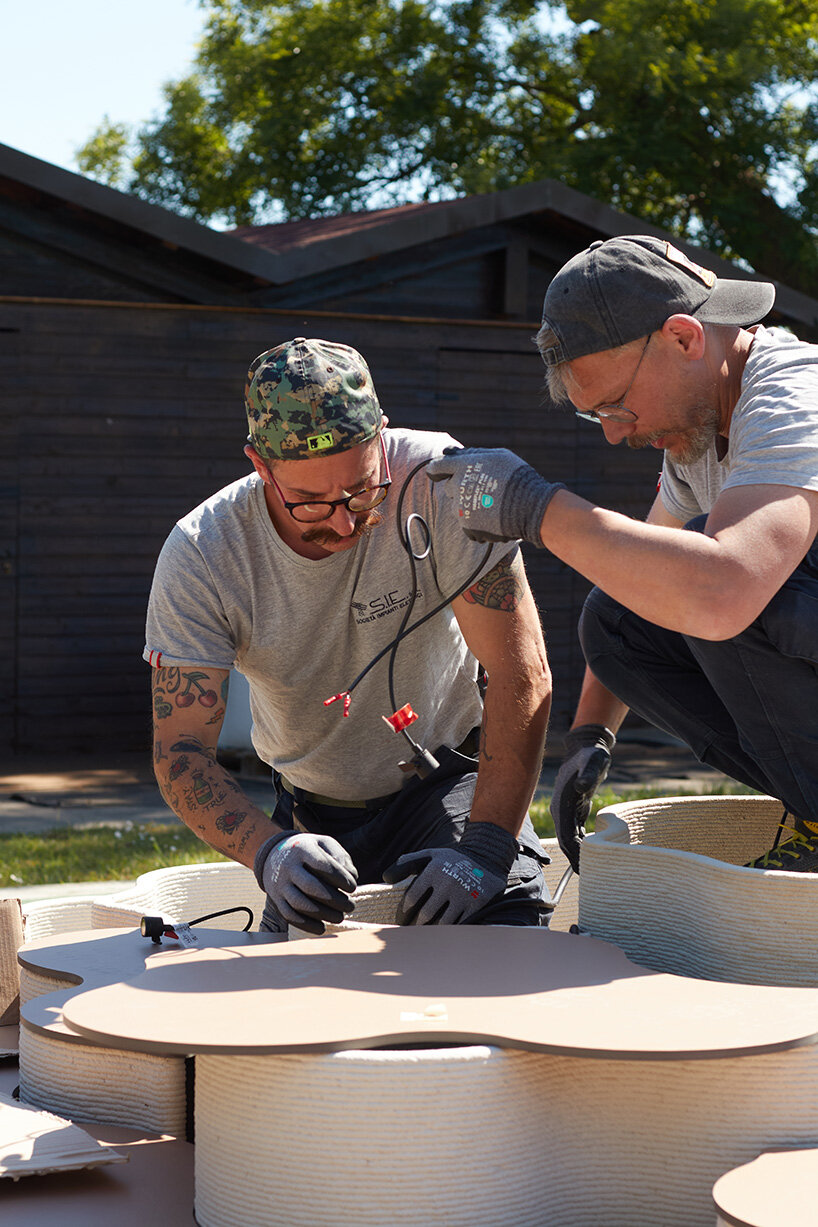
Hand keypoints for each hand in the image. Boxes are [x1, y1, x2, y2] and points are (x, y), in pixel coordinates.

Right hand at [254, 831, 357, 934]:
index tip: (353, 887)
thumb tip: (352, 876)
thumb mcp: (324, 844)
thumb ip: (341, 857)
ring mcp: (279, 884)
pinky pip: (289, 915)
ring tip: (339, 917)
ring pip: (299, 903)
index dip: (340, 878)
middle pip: (311, 886)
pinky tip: (322, 927)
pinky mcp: (276, 899)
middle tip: (350, 906)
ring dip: (323, 914)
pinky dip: (306, 925)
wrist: (274, 856)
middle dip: (335, 900)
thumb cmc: (308, 851)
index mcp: (302, 849)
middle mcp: (288, 866)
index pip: (322, 865)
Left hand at [383, 821, 517, 924]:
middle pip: (425, 914)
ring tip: (425, 939)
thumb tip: (386, 877)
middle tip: (411, 935)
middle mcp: (446, 883)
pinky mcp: (477, 904)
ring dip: (432, 932)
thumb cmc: (452, 859)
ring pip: (442, 923)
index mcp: (432, 871)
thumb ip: (407, 863)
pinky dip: (451, 931)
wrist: (486, 855)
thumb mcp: (430, 855)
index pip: (411, 899)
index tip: (401, 922)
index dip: (403, 914)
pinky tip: (444, 935)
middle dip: (415, 927)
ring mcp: (462, 894)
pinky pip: (460, 924)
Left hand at [426, 447, 564, 545]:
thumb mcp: (496, 455)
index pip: (436, 467)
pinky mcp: (468, 526)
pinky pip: (466, 522)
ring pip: (458, 506)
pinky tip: (493, 516)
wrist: (531, 506)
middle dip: (462, 486)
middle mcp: (458, 487)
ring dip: (469, 504)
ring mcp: (461, 508)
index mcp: (462, 466)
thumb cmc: (516, 477)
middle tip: (483, 487)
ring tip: (492, 503)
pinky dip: (477, 521)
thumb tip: (450, 452)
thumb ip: (471, 454)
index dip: (437, 469)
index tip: (438, 472)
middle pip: (450, 487)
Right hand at [550, 725, 615, 873]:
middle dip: (575, 858)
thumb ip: (588, 774)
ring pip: (569, 836)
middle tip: (590, 875)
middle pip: (565, 839)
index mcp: (561, 802)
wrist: (586, 746)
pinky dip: (581, 842)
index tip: (585, 867)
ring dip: (578, 852)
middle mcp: (560, 808)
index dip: (574, 853)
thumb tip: (582, 787)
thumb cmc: (591, 755)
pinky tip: (591, 851)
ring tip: (591, 868)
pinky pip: (574, 830)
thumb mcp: (593, 762)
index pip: (565, 835)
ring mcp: (565, 808)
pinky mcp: (573, 807)